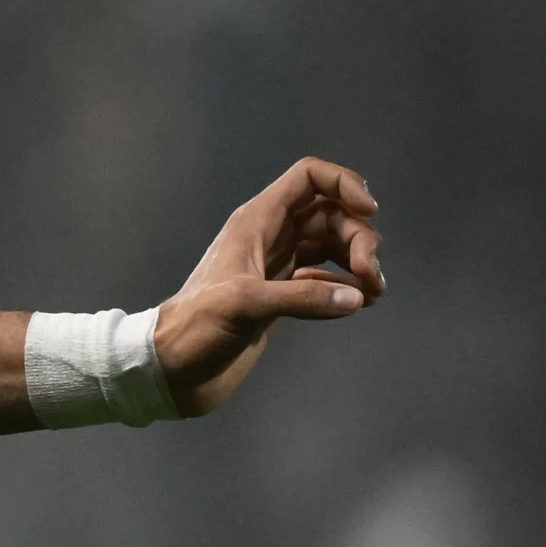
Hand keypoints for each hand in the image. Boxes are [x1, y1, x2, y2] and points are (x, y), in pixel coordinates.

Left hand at [154, 157, 382, 415]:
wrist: (173, 368)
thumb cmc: (196, 328)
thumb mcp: (244, 305)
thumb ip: (301, 298)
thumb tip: (356, 296)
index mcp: (256, 222)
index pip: (309, 177)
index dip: (344, 183)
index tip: (369, 211)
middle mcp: (270, 236)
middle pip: (332, 214)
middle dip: (360, 238)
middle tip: (369, 277)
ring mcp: (278, 265)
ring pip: (334, 245)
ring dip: (359, 262)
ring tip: (372, 293)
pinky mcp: (283, 295)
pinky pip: (326, 277)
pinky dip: (346, 285)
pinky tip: (354, 304)